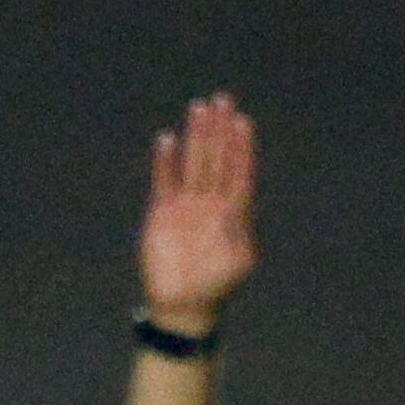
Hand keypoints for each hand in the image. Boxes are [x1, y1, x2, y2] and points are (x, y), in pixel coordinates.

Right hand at [138, 94, 256, 331]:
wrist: (183, 305)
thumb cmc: (217, 286)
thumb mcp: (239, 261)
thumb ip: (240, 231)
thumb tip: (235, 204)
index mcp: (233, 210)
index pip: (239, 170)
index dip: (241, 146)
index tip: (242, 122)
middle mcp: (211, 201)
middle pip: (216, 157)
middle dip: (219, 129)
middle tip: (222, 99)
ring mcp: (186, 204)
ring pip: (193, 162)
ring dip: (196, 135)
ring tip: (199, 107)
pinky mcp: (162, 212)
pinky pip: (164, 180)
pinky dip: (165, 161)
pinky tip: (167, 139)